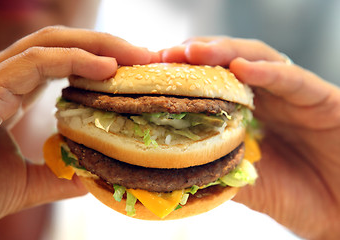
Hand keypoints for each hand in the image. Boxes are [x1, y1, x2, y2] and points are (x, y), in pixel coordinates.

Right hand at [0, 26, 159, 222]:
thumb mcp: (27, 183)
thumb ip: (60, 175)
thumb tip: (95, 176)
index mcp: (15, 92)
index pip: (64, 62)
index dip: (102, 61)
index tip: (137, 70)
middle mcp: (5, 77)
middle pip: (63, 44)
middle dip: (108, 45)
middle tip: (148, 56)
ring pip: (51, 43)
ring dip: (99, 45)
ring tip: (138, 57)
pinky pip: (35, 61)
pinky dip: (74, 59)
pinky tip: (108, 68)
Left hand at [162, 37, 339, 238]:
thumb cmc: (298, 197)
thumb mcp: (250, 185)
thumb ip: (222, 172)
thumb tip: (177, 170)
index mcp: (246, 115)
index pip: (211, 86)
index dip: (183, 79)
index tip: (151, 77)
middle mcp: (266, 98)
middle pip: (228, 65)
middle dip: (196, 57)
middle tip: (165, 55)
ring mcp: (292, 95)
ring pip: (257, 60)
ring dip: (223, 52)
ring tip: (193, 52)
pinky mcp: (320, 99)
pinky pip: (293, 80)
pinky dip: (268, 71)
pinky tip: (242, 67)